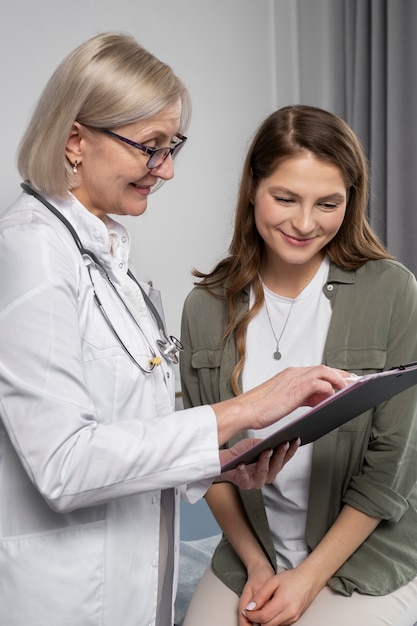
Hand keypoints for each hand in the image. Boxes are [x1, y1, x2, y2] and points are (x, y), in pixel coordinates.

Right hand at [213, 364, 351, 445]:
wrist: (245, 410)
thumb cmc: (259, 408)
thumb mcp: (284, 400)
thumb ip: (301, 397)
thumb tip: (317, 400)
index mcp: (289, 374)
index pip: (317, 370)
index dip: (333, 374)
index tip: (343, 380)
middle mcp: (293, 373)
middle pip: (323, 368)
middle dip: (340, 375)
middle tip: (352, 382)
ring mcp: (294, 379)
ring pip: (323, 371)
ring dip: (338, 379)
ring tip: (347, 388)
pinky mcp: (295, 389)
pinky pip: (318, 383)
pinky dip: (328, 388)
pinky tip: (331, 397)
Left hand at [218, 438, 299, 489]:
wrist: (225, 462)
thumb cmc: (242, 454)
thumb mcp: (254, 445)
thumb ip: (264, 444)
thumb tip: (272, 440)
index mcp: (272, 467)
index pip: (285, 459)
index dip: (292, 450)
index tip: (295, 440)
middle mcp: (267, 476)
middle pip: (276, 466)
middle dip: (280, 454)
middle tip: (283, 444)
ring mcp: (256, 481)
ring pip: (263, 472)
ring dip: (265, 461)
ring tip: (265, 451)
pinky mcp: (245, 484)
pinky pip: (244, 478)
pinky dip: (243, 471)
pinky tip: (241, 464)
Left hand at [241, 567, 320, 624]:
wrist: (309, 579)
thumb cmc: (291, 578)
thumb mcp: (273, 581)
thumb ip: (261, 595)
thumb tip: (250, 607)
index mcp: (283, 602)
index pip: (263, 617)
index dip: (252, 616)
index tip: (246, 611)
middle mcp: (289, 613)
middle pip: (267, 625)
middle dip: (257, 621)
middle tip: (251, 613)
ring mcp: (293, 617)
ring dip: (264, 622)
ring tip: (260, 611)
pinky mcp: (295, 619)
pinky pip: (280, 624)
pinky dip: (272, 620)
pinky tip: (270, 612)